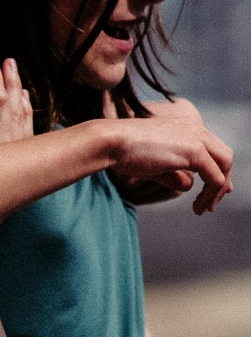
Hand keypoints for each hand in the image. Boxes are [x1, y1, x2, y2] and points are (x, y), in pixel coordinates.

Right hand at [0, 39, 33, 146]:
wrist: (10, 233)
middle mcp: (8, 139)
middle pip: (5, 94)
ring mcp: (20, 144)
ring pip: (19, 104)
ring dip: (12, 80)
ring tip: (8, 62)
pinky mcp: (25, 152)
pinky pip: (27, 121)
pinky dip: (23, 103)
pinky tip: (23, 95)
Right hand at [105, 95, 232, 213]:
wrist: (111, 142)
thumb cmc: (123, 152)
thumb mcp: (154, 164)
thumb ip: (173, 173)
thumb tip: (188, 185)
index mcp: (185, 128)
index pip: (212, 150)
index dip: (215, 172)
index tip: (210, 193)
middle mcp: (195, 129)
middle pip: (224, 156)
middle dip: (222, 181)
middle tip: (213, 202)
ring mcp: (197, 138)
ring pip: (225, 166)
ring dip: (218, 190)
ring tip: (205, 208)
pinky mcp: (194, 151)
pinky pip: (215, 178)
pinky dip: (210, 195)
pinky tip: (197, 207)